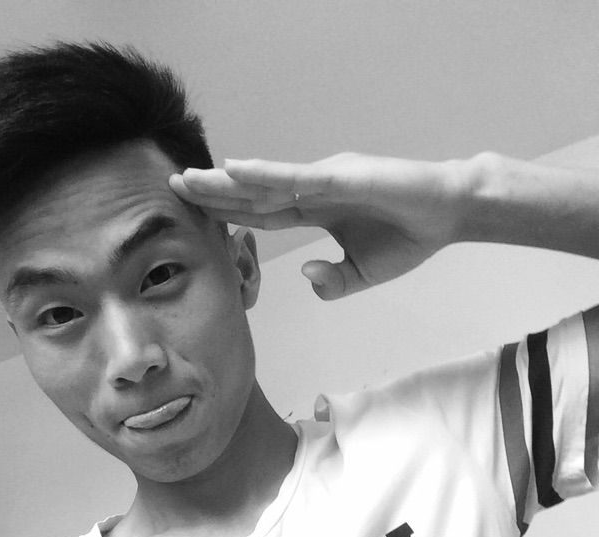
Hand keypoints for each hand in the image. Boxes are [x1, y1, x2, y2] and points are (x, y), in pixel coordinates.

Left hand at [170, 152, 467, 299]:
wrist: (448, 213)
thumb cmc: (408, 237)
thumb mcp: (363, 272)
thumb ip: (333, 281)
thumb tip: (306, 276)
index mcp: (315, 211)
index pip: (261, 214)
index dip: (228, 215)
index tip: (195, 216)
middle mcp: (312, 190)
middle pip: (253, 195)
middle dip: (213, 195)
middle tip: (174, 191)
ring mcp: (324, 180)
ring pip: (265, 182)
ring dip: (224, 182)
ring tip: (187, 180)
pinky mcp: (341, 175)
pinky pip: (294, 176)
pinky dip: (262, 174)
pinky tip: (232, 171)